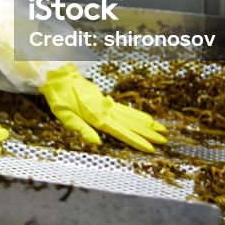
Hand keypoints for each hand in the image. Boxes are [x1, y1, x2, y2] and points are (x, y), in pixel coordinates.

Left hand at [39, 64, 166, 152]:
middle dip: (148, 132)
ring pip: (131, 115)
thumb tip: (97, 143)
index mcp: (96, 116)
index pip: (120, 131)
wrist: (58, 76)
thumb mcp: (64, 116)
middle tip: (165, 140)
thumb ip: (81, 130)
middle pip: (130, 123)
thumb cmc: (59, 97)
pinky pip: (124, 109)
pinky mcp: (104, 99)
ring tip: (162, 129)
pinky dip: (137, 114)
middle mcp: (105, 109)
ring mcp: (106, 103)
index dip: (136, 141)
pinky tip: (145, 118)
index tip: (151, 148)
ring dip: (147, 123)